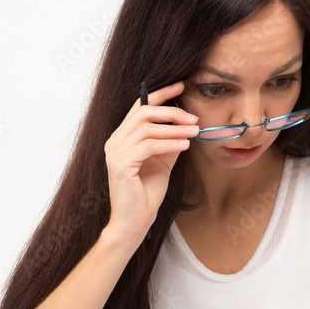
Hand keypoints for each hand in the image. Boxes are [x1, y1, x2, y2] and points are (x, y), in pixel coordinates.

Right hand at [103, 81, 195, 241]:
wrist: (134, 221)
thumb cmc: (146, 193)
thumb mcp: (162, 161)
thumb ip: (168, 141)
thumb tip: (185, 124)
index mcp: (122, 138)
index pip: (139, 107)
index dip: (161, 94)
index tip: (181, 86)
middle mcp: (115, 141)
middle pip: (143, 112)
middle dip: (172, 111)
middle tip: (194, 118)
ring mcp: (115, 152)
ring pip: (147, 128)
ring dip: (175, 129)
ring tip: (194, 132)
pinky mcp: (120, 164)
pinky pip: (148, 146)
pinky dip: (169, 143)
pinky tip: (184, 146)